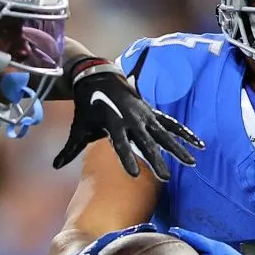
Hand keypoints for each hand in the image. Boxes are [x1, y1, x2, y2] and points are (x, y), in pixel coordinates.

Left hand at [52, 57, 203, 179]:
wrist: (99, 77)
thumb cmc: (87, 107)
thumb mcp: (78, 127)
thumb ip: (70, 148)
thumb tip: (55, 166)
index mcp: (112, 123)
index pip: (120, 144)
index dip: (127, 159)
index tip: (136, 174)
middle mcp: (131, 118)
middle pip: (146, 142)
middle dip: (157, 159)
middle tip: (166, 177)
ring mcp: (145, 114)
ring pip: (165, 133)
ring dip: (178, 148)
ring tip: (192, 163)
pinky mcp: (152, 111)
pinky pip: (172, 124)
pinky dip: (185, 133)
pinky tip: (199, 144)